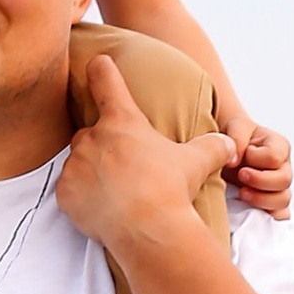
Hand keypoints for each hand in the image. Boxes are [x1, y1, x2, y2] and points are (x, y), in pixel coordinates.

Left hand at [56, 51, 234, 261]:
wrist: (148, 230)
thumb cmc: (170, 189)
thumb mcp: (196, 162)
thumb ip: (211, 147)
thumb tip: (228, 143)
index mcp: (122, 122)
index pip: (106, 81)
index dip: (101, 69)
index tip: (97, 63)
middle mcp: (93, 138)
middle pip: (91, 131)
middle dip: (104, 144)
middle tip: (125, 166)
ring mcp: (76, 165)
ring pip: (79, 161)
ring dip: (92, 170)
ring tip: (116, 190)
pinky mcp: (65, 193)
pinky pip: (70, 189)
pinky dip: (81, 196)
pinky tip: (102, 206)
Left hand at [228, 117, 292, 220]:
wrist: (225, 151)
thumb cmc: (233, 136)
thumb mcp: (234, 126)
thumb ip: (237, 137)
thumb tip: (236, 161)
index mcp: (279, 146)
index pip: (275, 157)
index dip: (255, 159)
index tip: (240, 157)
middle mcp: (284, 168)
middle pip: (284, 181)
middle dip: (259, 180)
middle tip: (240, 176)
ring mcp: (279, 188)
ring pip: (283, 201)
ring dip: (260, 199)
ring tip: (241, 193)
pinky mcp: (271, 204)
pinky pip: (280, 216)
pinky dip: (268, 217)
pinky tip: (251, 212)